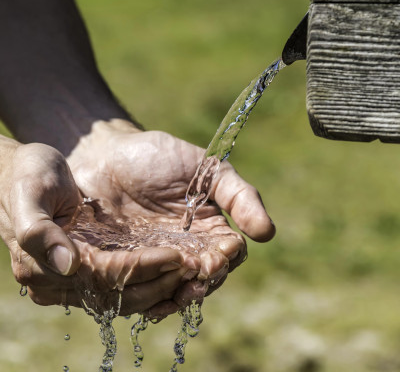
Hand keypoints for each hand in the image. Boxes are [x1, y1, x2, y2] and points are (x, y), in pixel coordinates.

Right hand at [0, 139, 197, 315]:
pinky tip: (180, 269)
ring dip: (164, 286)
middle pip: (121, 295)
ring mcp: (80, 275)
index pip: (104, 276)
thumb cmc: (27, 175)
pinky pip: (129, 283)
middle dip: (160, 282)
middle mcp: (63, 280)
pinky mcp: (95, 266)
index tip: (175, 255)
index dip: (141, 268)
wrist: (26, 171)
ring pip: (129, 295)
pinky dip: (155, 279)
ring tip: (198, 271)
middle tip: (196, 266)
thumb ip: (39, 230)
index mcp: (44, 265)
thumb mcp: (30, 191)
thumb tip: (68, 265)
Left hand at [68, 119, 274, 316]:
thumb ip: (239, 196)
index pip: (228, 254)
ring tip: (171, 298)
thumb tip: (268, 233)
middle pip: (203, 278)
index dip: (224, 260)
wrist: (107, 154)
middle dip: (201, 284)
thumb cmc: (159, 157)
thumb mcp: (206, 169)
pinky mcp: (129, 264)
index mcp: (209, 227)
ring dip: (176, 297)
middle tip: (193, 283)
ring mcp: (157, 257)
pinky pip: (142, 289)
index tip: (215, 259)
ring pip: (175, 289)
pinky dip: (148, 299)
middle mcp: (186, 247)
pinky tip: (149, 305)